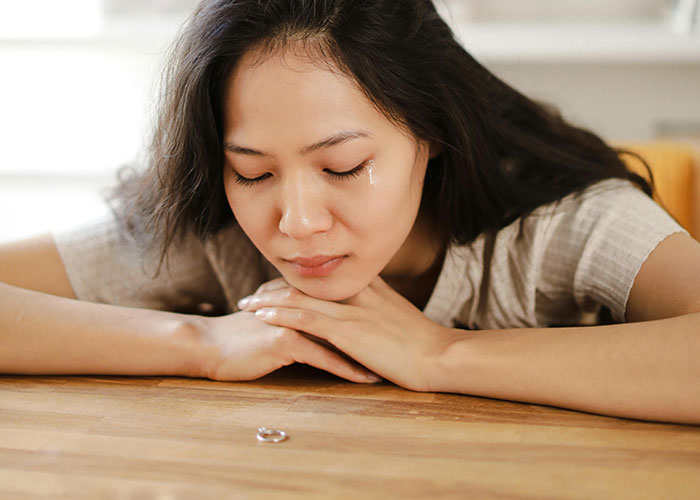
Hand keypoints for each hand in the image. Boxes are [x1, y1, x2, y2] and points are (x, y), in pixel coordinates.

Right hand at [194, 310, 382, 383]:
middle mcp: (302, 304)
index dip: (373, 314)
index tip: (399, 327)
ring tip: (395, 364)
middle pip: (349, 316)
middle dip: (378, 330)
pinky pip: (323, 356)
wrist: (210, 346)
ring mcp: (294, 319)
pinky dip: (347, 368)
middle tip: (407, 344)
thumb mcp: (278, 322)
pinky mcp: (285, 340)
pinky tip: (366, 377)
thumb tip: (330, 323)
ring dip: (369, 350)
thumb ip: (304, 316)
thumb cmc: (245, 338)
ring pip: (341, 336)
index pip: (345, 303)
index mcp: (304, 298)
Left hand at [237, 276, 461, 391]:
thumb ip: (379, 306)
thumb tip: (365, 311)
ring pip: (300, 297)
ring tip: (246, 304)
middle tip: (252, 294)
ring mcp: (351, 311)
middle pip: (306, 282)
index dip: (295, 280)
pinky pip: (307, 319)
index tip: (275, 286)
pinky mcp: (348, 331)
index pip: (323, 277)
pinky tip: (262, 317)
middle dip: (275, 287)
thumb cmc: (423, 343)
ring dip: (269, 300)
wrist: (439, 356)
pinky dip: (282, 315)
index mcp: (369, 287)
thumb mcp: (399, 315)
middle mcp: (356, 292)